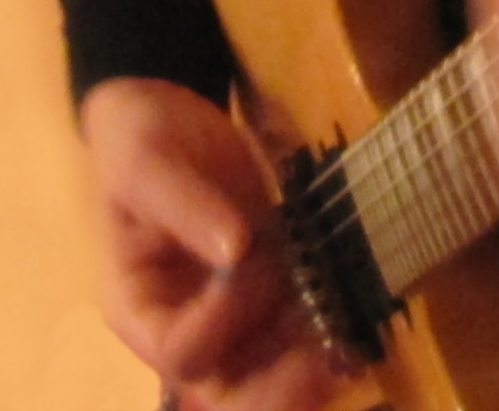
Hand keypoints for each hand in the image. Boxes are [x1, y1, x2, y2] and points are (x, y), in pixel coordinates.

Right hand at [78, 76, 338, 410]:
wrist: (168, 116)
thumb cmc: (140, 141)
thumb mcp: (147, 162)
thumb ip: (184, 205)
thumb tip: (235, 248)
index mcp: (138, 306)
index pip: (178, 349)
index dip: (219, 319)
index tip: (247, 258)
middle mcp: (183, 325)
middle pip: (225, 387)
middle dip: (277, 388)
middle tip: (328, 365)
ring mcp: (229, 313)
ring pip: (269, 368)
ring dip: (311, 358)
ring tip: (353, 336)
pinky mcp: (266, 291)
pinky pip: (295, 327)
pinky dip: (328, 326)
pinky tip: (360, 315)